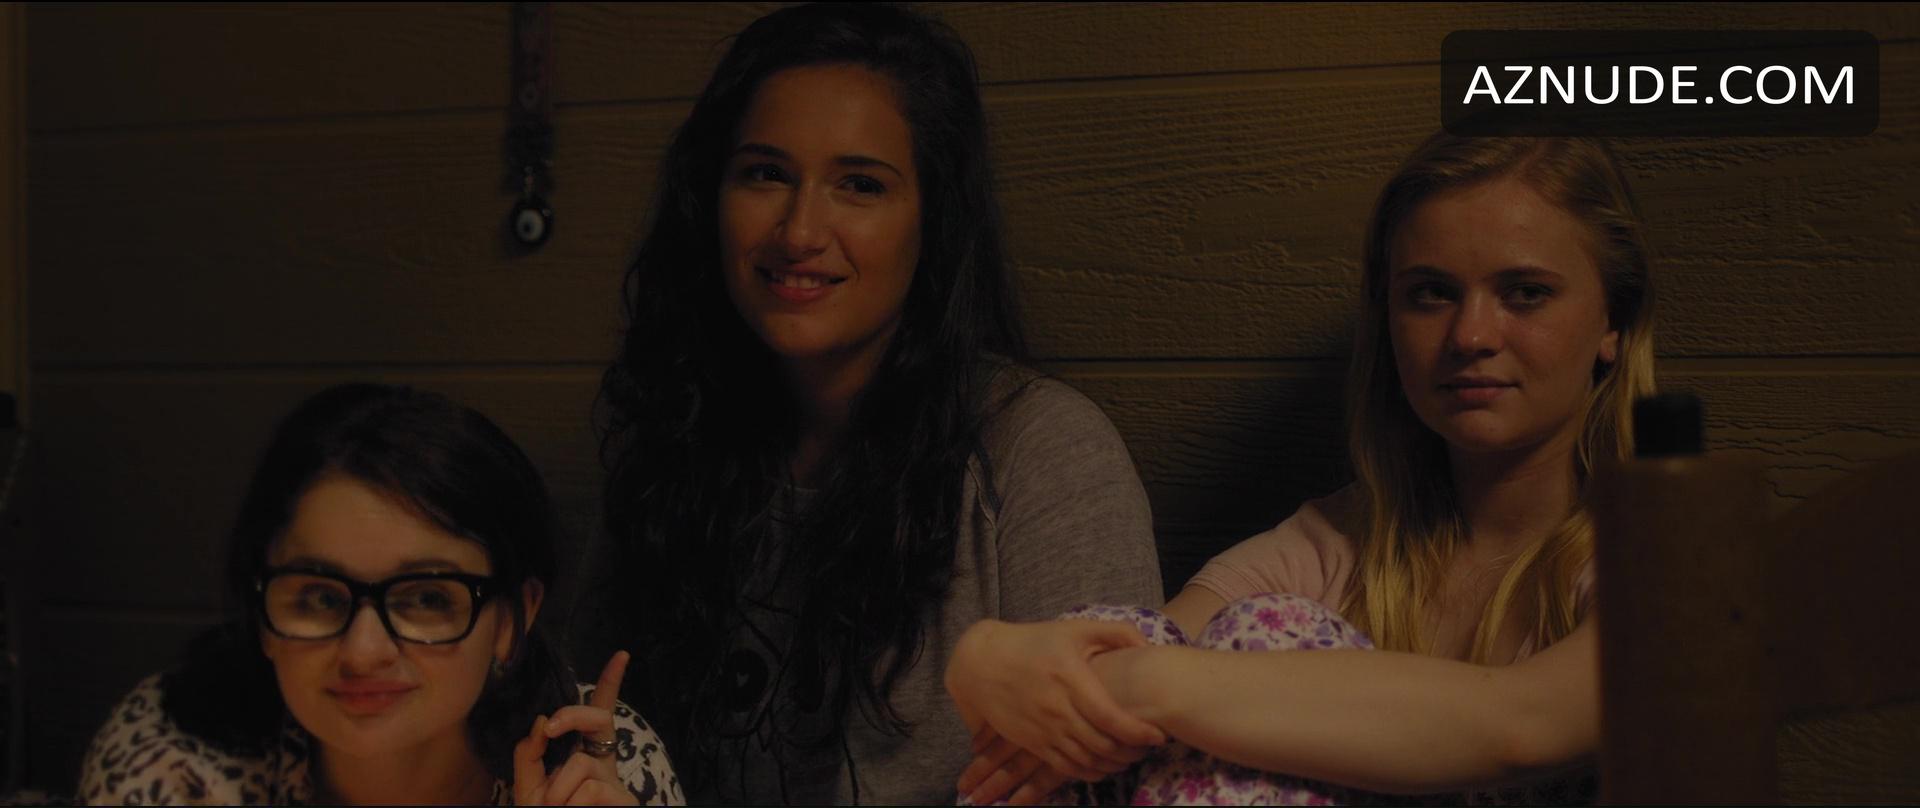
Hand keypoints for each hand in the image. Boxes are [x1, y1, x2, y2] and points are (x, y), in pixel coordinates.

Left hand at [514, 651, 639, 805]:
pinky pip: (587, 789)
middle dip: (573, 716)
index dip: (610, 685)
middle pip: (599, 719)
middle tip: (550, 729)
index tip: (621, 655)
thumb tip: (543, 722)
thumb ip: (529, 757)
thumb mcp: (529, 790)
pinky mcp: (623, 800)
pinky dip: (568, 805)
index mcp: (583, 759)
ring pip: (579, 765)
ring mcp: (616, 783)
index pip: (598, 716)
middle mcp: (604, 765)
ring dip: (557, 792)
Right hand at [946, 620, 1164, 798]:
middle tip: (1147, 748)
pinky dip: (1089, 772)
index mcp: (1070, 679)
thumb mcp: (1074, 628)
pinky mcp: (1032, 743)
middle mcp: (1057, 709)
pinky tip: (1103, 767)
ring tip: (1130, 758)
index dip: (1138, 732)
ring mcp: (1043, 730)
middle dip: (1132, 752)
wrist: (981, 663)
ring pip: (1086, 761)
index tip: (1157, 735)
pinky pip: (1066, 768)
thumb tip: (1147, 647)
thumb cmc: (1033, 643)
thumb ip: (1116, 632)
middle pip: (1102, 745)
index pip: (1111, 717)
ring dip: (1113, 765)